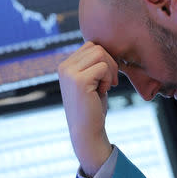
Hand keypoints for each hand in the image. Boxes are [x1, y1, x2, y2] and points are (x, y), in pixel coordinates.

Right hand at [58, 41, 118, 176]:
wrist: (87, 131)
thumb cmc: (93, 107)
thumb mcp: (91, 81)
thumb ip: (93, 64)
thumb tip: (105, 46)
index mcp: (65, 65)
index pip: (91, 46)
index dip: (104, 59)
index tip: (107, 77)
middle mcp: (64, 66)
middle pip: (96, 47)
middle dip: (110, 62)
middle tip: (112, 81)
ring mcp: (70, 72)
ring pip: (100, 53)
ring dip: (110, 70)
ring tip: (106, 86)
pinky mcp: (79, 80)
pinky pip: (103, 67)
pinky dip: (108, 79)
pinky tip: (102, 92)